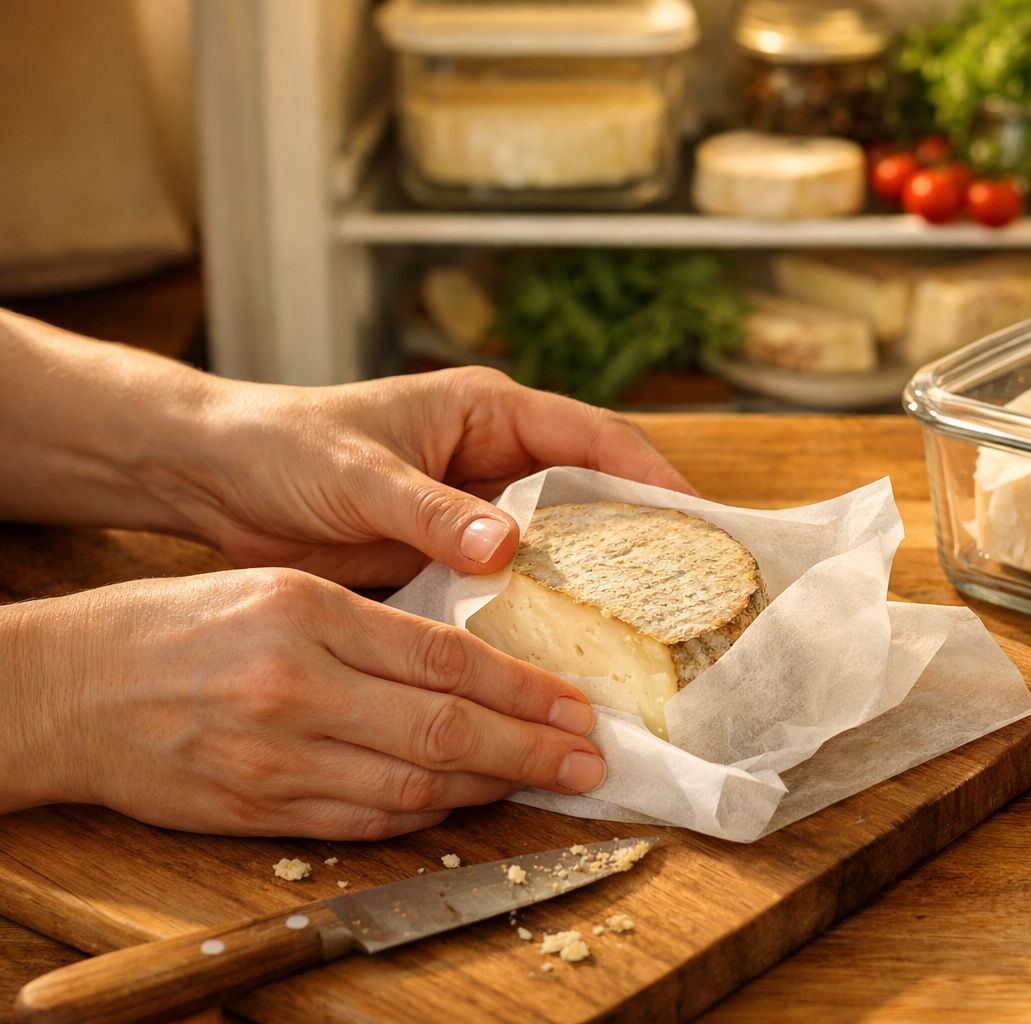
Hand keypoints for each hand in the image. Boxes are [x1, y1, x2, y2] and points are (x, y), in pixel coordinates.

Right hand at [0, 568, 606, 836]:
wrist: (71, 687)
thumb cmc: (179, 626)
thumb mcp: (280, 591)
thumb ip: (373, 625)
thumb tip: (470, 661)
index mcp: (310, 615)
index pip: (445, 658)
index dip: (523, 688)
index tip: (575, 704)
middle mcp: (298, 687)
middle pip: (445, 730)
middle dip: (530, 749)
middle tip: (590, 758)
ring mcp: (278, 757)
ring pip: (413, 786)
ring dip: (489, 788)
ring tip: (542, 781)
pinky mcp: (259, 809)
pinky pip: (364, 822)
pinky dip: (424, 817)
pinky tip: (463, 803)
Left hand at [167, 367, 696, 585]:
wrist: (217, 481)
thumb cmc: (285, 448)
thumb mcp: (360, 474)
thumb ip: (431, 509)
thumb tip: (508, 546)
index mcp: (487, 413)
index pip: (592, 436)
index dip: (650, 474)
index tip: (698, 519)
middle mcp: (495, 458)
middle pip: (592, 494)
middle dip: (641, 536)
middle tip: (690, 591)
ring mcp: (477, 510)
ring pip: (560, 546)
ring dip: (595, 584)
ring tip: (645, 634)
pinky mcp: (452, 556)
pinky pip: (514, 585)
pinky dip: (540, 613)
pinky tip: (564, 654)